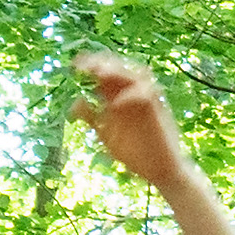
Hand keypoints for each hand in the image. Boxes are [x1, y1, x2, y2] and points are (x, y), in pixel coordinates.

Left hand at [73, 52, 191, 197]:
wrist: (160, 172)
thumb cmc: (135, 154)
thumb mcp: (106, 135)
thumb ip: (93, 118)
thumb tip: (74, 104)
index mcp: (119, 98)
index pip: (106, 73)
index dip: (92, 65)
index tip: (75, 65)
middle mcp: (133, 96)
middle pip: (120, 68)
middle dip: (103, 63)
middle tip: (86, 66)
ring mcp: (147, 101)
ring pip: (136, 74)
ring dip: (118, 72)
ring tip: (100, 75)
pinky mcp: (159, 110)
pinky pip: (147, 94)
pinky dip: (131, 95)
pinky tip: (115, 105)